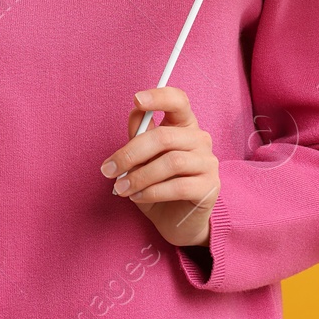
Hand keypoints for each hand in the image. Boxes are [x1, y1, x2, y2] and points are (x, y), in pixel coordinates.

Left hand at [101, 86, 218, 248]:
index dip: (159, 97)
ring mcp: (208, 162)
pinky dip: (152, 192)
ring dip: (139, 176)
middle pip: (165, 137)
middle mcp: (200, 139)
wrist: (175, 221)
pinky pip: (178, 186)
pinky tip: (137, 197)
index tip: (136, 100)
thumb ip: (140, 135)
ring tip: (121, 188)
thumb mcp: (142, 158)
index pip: (178, 101)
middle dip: (131, 153)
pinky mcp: (209, 187)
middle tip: (108, 170)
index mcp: (184, 125)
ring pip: (171, 162)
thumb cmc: (157, 184)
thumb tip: (135, 113)